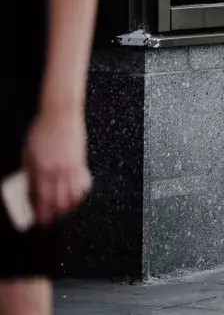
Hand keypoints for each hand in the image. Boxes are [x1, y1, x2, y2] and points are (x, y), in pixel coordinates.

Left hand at [24, 106, 91, 226]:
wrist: (61, 114)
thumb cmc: (43, 129)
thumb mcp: (28, 152)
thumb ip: (29, 172)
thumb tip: (28, 187)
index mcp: (42, 169)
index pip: (41, 199)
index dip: (40, 213)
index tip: (40, 221)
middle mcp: (58, 171)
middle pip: (58, 201)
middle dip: (54, 214)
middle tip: (50, 220)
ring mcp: (72, 166)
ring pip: (73, 195)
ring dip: (68, 206)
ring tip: (63, 211)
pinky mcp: (82, 161)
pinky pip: (84, 182)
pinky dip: (80, 192)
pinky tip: (76, 195)